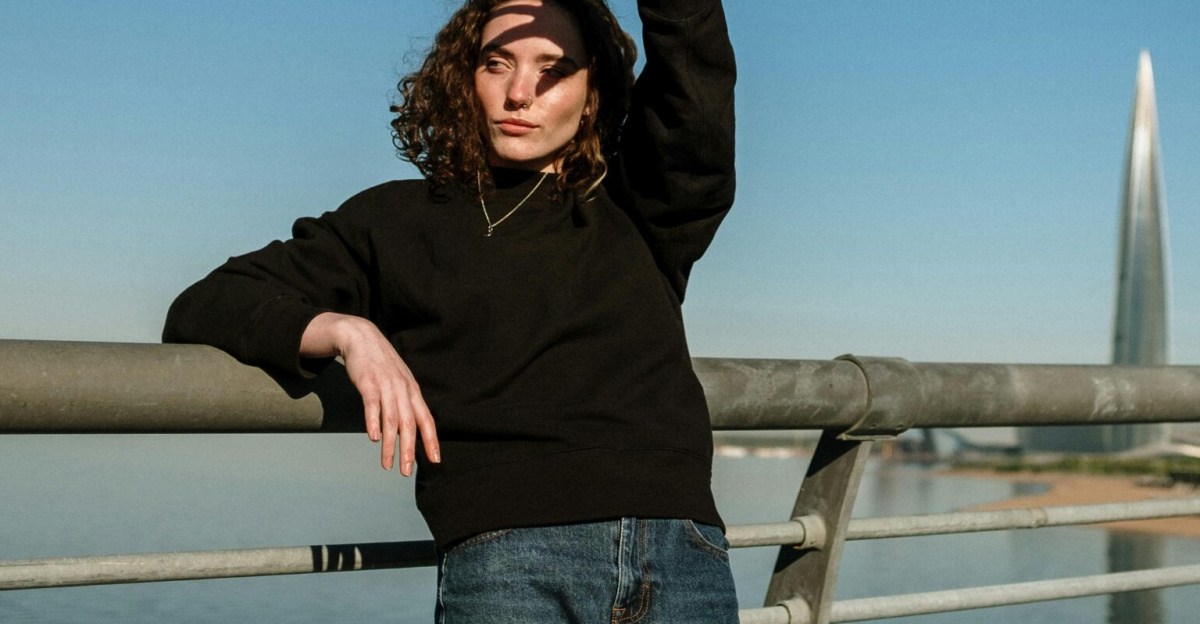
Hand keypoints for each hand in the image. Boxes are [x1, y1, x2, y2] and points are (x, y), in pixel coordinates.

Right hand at [301, 312, 439, 475]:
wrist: (362, 338)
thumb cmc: (382, 366)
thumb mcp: (400, 383)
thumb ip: (405, 405)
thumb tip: (409, 431)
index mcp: (413, 392)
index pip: (426, 420)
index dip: (431, 441)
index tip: (435, 461)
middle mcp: (403, 390)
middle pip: (409, 424)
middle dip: (409, 450)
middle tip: (406, 472)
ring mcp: (386, 386)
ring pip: (391, 420)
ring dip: (390, 445)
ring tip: (387, 465)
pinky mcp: (368, 383)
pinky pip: (372, 405)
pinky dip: (373, 421)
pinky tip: (374, 438)